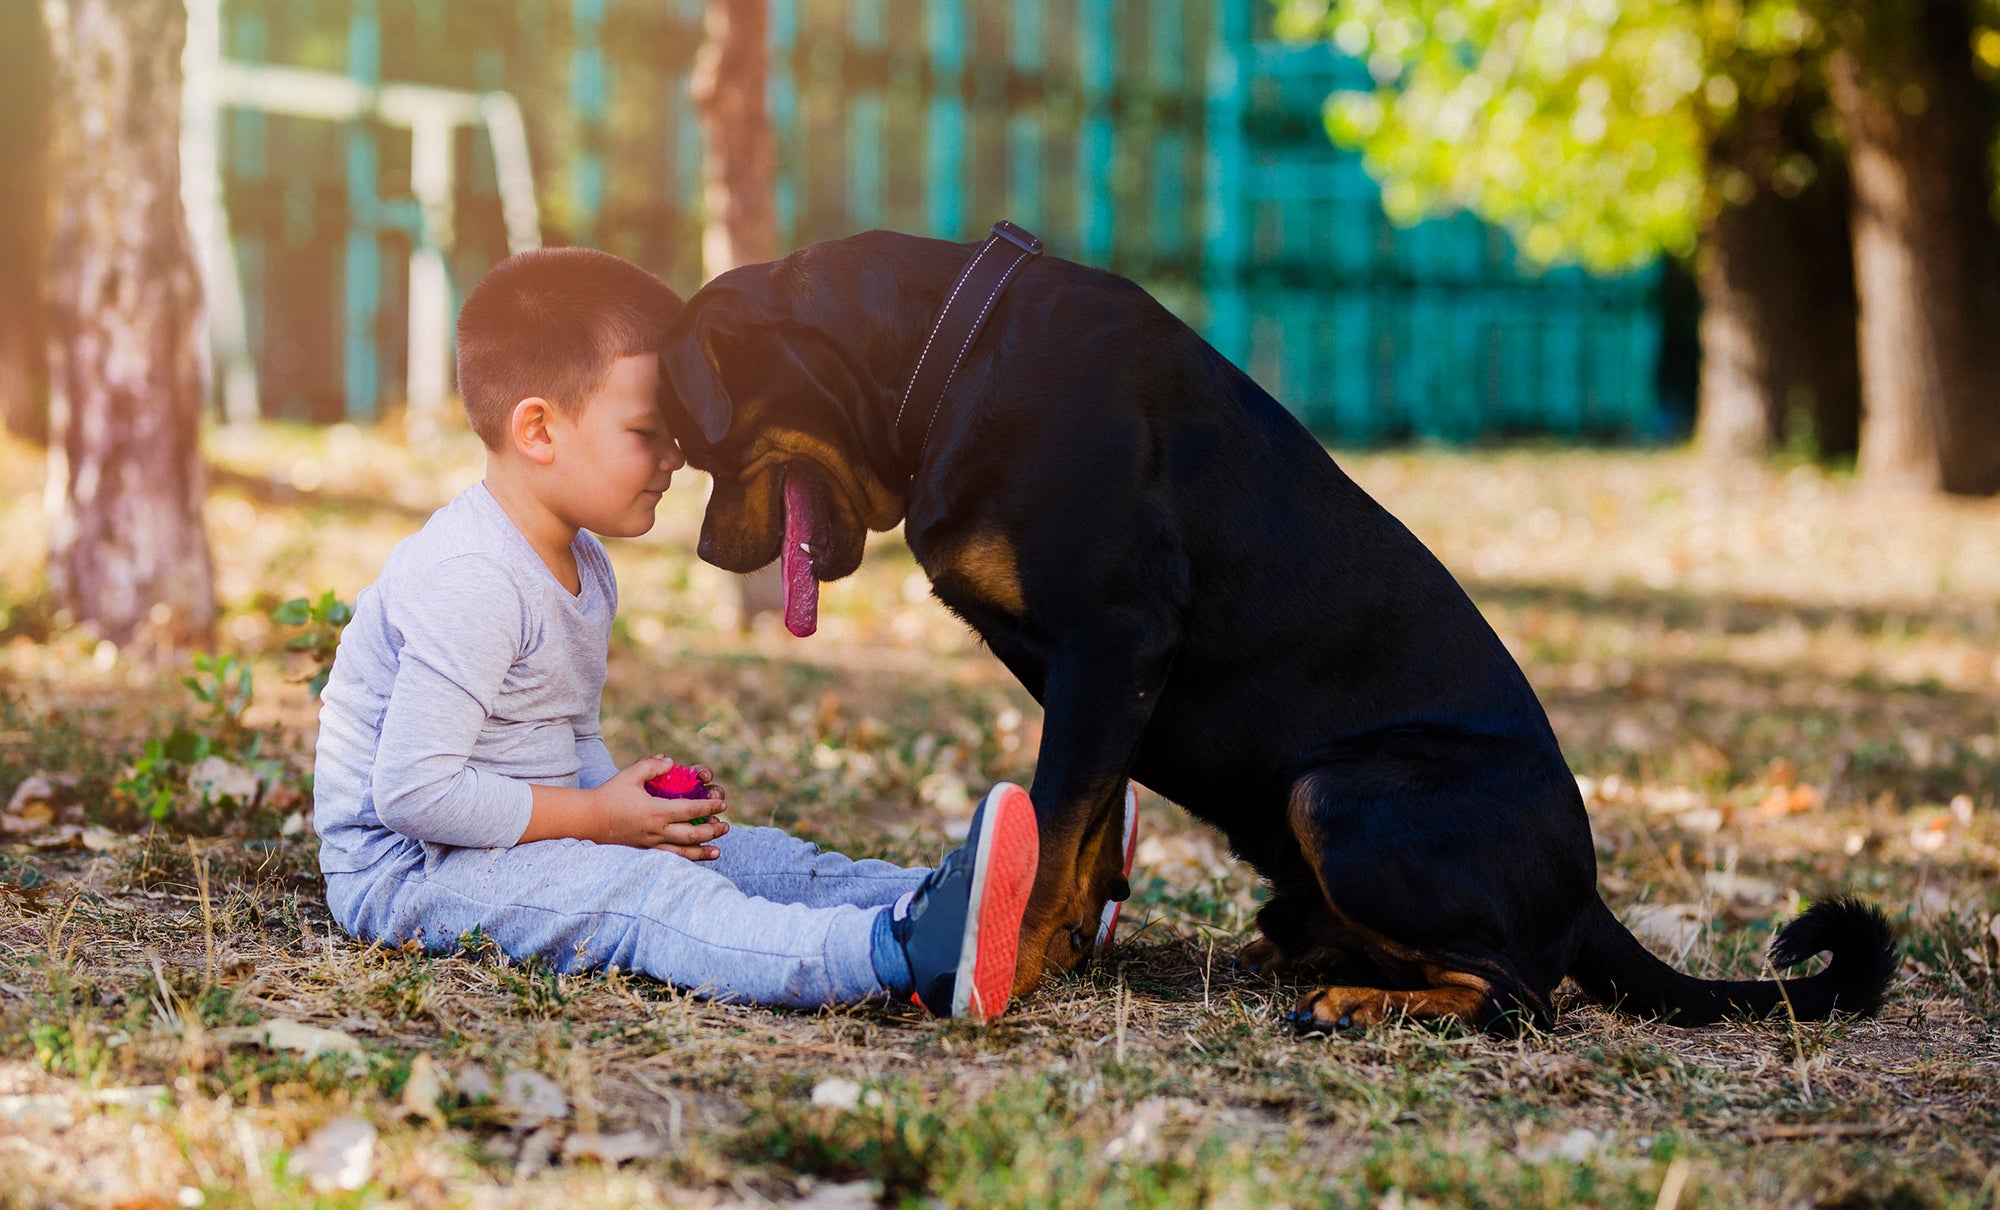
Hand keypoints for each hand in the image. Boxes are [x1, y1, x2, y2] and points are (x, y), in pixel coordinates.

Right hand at [596, 755, 730, 857]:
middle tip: (726, 827)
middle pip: (692, 834)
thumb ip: (651, 765)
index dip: (709, 807)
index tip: (723, 805)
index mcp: (656, 811)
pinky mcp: (643, 851)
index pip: (691, 810)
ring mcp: (650, 843)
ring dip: (702, 851)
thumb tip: (671, 761)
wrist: (588, 820)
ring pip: (682, 852)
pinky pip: (668, 858)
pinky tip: (694, 860)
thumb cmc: (609, 794)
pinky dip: (684, 860)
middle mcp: (656, 830)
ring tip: (718, 851)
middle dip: (712, 831)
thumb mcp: (629, 775)